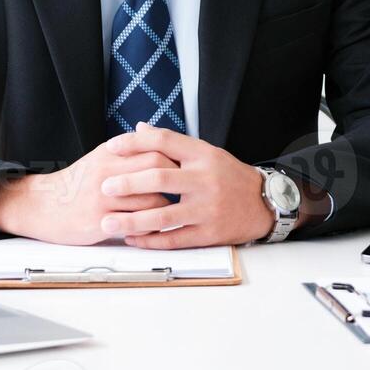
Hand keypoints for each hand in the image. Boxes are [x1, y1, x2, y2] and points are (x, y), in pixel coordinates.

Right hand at [0, 141, 178, 244]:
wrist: (43, 205)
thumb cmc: (78, 182)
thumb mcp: (100, 157)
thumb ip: (128, 148)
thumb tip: (155, 134)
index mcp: (110, 154)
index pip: (155, 149)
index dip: (174, 160)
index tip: (185, 169)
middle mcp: (108, 173)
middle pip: (157, 171)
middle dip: (176, 182)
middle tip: (186, 191)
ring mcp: (104, 199)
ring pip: (152, 200)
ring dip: (167, 207)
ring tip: (174, 211)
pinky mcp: (100, 222)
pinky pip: (137, 225)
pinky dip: (152, 227)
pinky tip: (158, 228)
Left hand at [93, 125, 274, 248]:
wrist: (265, 203)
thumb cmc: (229, 176)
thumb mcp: (206, 153)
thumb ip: (173, 144)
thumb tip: (140, 128)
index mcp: (203, 155)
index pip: (164, 141)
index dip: (134, 143)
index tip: (111, 147)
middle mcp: (205, 179)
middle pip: (160, 178)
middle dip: (128, 183)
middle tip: (104, 187)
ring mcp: (208, 208)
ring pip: (163, 215)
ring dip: (132, 220)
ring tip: (108, 222)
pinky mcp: (210, 233)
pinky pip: (174, 239)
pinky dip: (150, 241)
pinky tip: (133, 239)